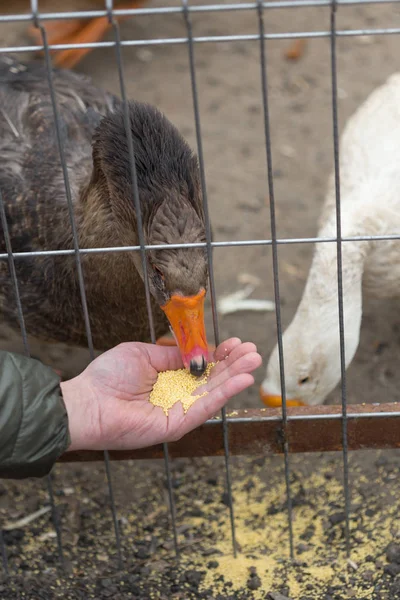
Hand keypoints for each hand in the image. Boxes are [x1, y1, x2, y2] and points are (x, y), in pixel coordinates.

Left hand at [61, 338, 260, 450]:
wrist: (88, 401)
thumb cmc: (108, 376)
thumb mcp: (144, 353)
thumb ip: (172, 354)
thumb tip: (198, 350)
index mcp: (168, 378)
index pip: (201, 366)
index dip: (219, 355)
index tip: (235, 343)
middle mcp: (177, 395)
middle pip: (212, 379)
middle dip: (233, 364)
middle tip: (253, 351)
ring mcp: (179, 411)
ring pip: (214, 392)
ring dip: (236, 377)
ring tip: (254, 361)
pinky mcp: (178, 425)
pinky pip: (205, 408)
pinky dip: (225, 393)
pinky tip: (242, 380)